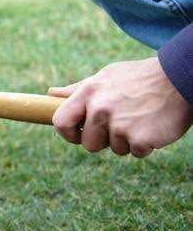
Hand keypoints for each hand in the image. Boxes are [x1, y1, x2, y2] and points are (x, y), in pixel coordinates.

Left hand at [49, 57, 191, 157]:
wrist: (182, 77)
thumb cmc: (139, 79)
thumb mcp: (106, 77)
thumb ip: (78, 90)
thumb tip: (50, 94)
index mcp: (89, 92)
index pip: (60, 122)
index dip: (68, 134)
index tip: (78, 135)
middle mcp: (101, 108)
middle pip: (88, 144)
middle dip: (103, 140)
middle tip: (123, 122)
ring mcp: (120, 124)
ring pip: (113, 149)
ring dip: (126, 141)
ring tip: (140, 119)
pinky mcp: (139, 138)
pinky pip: (135, 153)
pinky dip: (144, 145)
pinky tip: (153, 126)